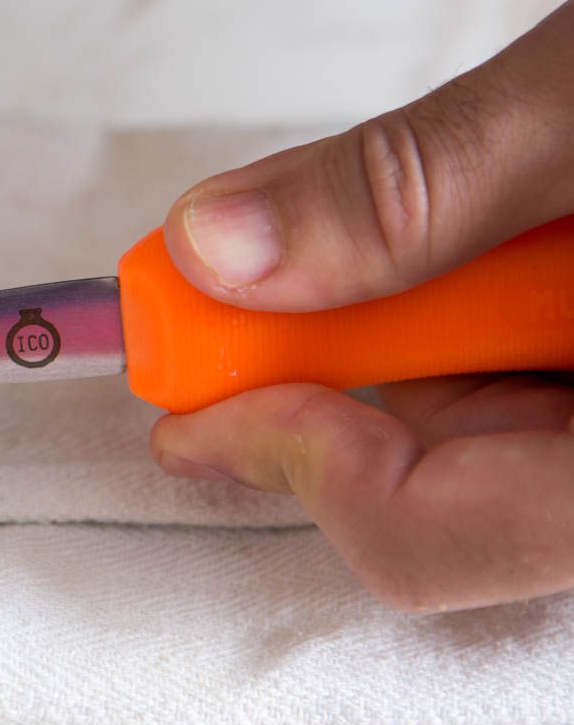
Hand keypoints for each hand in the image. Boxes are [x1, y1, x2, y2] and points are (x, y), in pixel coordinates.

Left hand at [151, 0, 573, 612]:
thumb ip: (416, 188)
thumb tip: (222, 247)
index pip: (437, 537)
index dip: (286, 461)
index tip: (188, 397)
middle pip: (462, 496)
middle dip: (341, 394)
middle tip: (247, 306)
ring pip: (510, 450)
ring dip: (420, 352)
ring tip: (420, 241)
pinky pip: (558, 406)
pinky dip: (494, 334)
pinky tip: (496, 254)